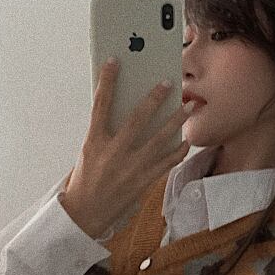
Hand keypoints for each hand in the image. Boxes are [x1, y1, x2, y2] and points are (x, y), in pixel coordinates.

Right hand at [60, 59, 191, 239]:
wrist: (86, 213)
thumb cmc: (87, 177)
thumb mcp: (89, 151)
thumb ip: (105, 130)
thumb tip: (125, 106)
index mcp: (94, 141)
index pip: (100, 105)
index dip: (106, 82)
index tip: (114, 61)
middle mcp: (113, 153)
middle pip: (137, 119)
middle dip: (154, 99)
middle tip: (169, 83)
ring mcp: (130, 168)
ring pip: (159, 140)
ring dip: (176, 122)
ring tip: (188, 107)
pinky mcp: (143, 181)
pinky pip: (166, 163)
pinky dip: (178, 150)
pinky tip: (186, 140)